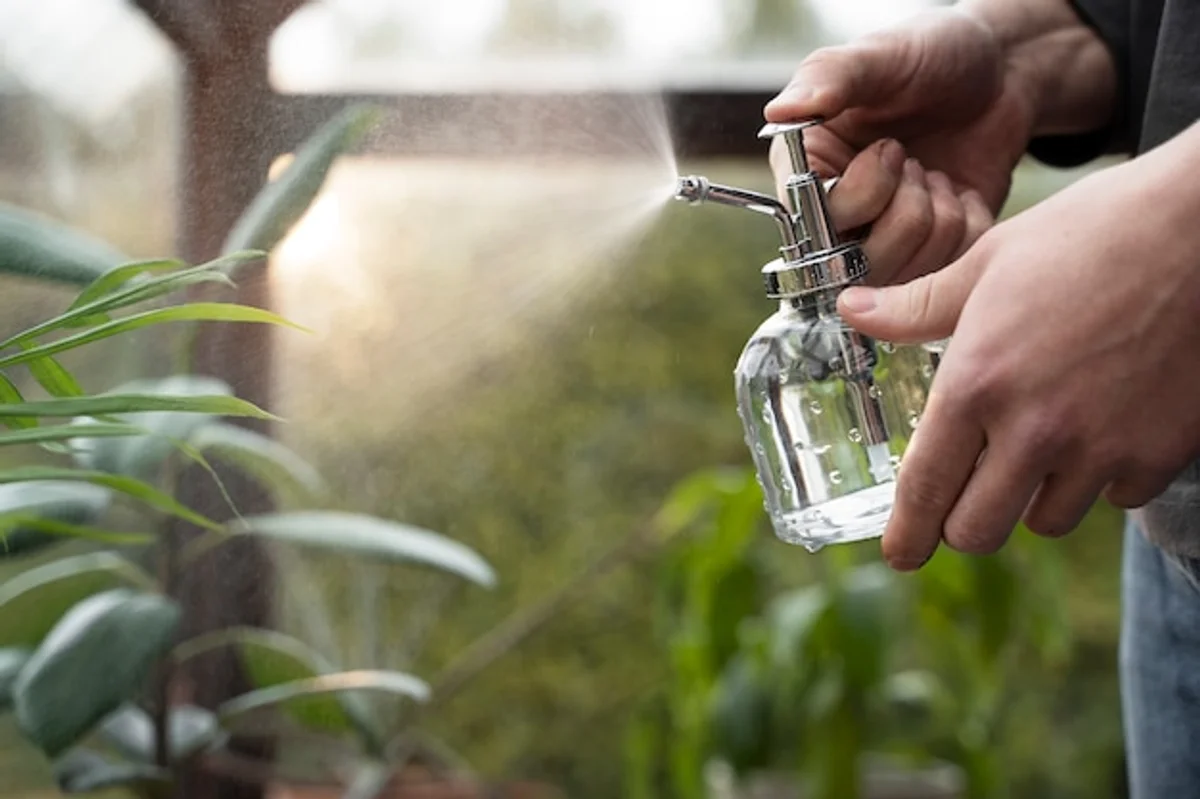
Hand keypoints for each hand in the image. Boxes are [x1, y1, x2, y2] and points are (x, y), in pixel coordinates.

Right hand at [766, 3, 1115, 284]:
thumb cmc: (931, 56)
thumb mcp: (879, 57)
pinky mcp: (932, 254)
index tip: (892, 147)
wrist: (1000, 72)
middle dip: (908, 210)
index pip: (816, 224)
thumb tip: (780, 111)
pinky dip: (968, 226)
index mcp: (808, 172)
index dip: (866, 193)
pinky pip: (950, 269)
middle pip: (859, 265)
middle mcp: (838, 217)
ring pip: (908, 274)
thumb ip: (828, 78)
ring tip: (937, 175)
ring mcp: (885, 242)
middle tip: (916, 162)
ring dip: (940, 215)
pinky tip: (961, 192)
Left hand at [835, 125, 1199, 569]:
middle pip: (978, 531)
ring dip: (1032, 498)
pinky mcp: (1159, 452)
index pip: (926, 489)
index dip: (906, 534)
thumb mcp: (989, 260)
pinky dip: (1102, 479)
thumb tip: (852, 312)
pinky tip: (1102, 429)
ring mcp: (1102, 447)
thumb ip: (916, 306)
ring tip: (1039, 445)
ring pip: (1045, 521)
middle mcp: (1034, 429)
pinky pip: (1115, 498)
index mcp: (978, 382)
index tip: (899, 554)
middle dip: (964, 522)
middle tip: (967, 496)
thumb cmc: (1092, 233)